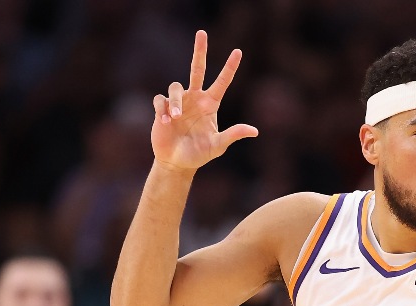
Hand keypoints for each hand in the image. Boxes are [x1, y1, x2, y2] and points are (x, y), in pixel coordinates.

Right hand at [150, 30, 257, 170]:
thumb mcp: (218, 145)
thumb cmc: (199, 154)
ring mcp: (178, 102)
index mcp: (210, 104)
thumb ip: (233, 135)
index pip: (222, 82)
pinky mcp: (163, 108)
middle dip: (200, 50)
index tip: (238, 51)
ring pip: (176, 87)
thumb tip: (254, 131)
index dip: (230, 67)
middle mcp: (195, 98)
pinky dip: (163, 109)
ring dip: (176, 102)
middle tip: (202, 33)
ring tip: (176, 118)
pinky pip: (161, 100)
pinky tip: (165, 122)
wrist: (176, 162)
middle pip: (197, 68)